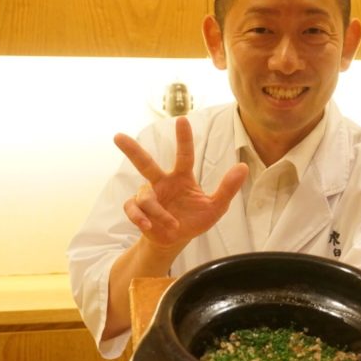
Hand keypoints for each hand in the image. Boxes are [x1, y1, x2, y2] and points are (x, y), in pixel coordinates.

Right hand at [114, 117, 247, 249]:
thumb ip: (227, 188)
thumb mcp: (216, 207)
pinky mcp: (138, 210)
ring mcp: (148, 196)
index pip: (184, 155)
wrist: (175, 241)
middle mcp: (162, 182)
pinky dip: (140, 218)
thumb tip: (242, 166)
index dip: (183, 138)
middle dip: (132, 150)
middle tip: (118, 136)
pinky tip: (149, 226)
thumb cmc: (195, 220)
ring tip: (172, 225)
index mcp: (181, 178)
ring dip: (158, 212)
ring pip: (145, 197)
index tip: (182, 119)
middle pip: (145, 163)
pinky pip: (133, 209)